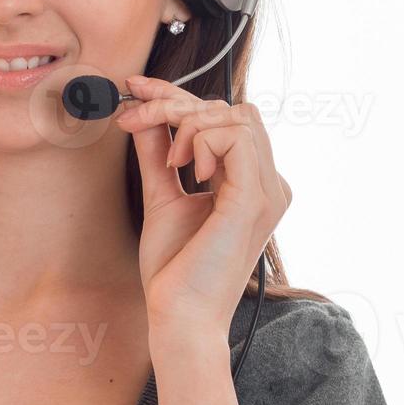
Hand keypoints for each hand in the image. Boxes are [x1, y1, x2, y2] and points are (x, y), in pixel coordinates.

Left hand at [113, 75, 292, 344]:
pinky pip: (237, 137)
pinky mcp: (255, 199)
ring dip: (189, 123)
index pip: (225, 120)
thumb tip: (145, 116)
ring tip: (170, 160)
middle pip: (232, 110)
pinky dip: (203, 140)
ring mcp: (268, 192)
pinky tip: (185, 167)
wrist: (178, 315)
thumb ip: (159, 156)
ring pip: (237, 116)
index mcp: (251, 185)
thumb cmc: (173, 270)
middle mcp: (268, 184)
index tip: (135, 89)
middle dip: (176, 103)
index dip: (178, 95)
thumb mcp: (162, 197)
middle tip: (135, 118)